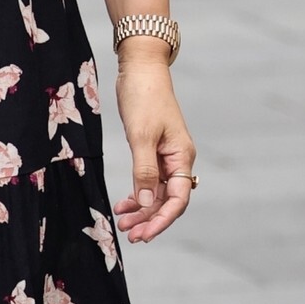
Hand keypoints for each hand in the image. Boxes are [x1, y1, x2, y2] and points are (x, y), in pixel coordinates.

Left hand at [112, 50, 194, 243]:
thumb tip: (147, 201)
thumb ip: (143, 170)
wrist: (140, 69)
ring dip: (142, 209)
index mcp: (182, 157)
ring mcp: (166, 156)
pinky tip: (123, 203)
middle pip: (168, 200)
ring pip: (157, 192)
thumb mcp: (141, 135)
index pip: (177, 199)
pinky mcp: (153, 150)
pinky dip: (138, 193)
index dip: (161, 220)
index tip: (143, 234)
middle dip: (150, 219)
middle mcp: (178, 160)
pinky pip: (149, 180)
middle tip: (129, 234)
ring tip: (123, 222)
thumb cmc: (143, 97)